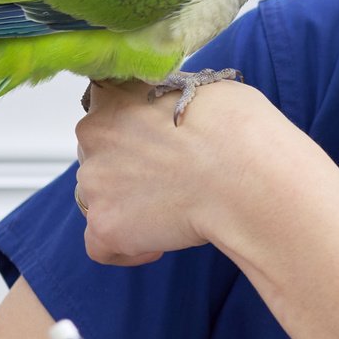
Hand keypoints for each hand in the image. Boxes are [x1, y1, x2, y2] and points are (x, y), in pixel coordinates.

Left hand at [73, 75, 295, 265]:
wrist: (244, 178)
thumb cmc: (237, 132)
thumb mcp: (206, 90)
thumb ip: (172, 102)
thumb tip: (182, 115)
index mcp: (116, 97)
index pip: (106, 112)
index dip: (133, 131)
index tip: (156, 143)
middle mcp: (93, 135)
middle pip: (98, 157)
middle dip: (127, 170)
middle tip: (169, 180)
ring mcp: (95, 183)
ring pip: (97, 198)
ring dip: (126, 205)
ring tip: (170, 212)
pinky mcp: (105, 226)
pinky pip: (101, 245)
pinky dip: (126, 248)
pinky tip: (158, 244)